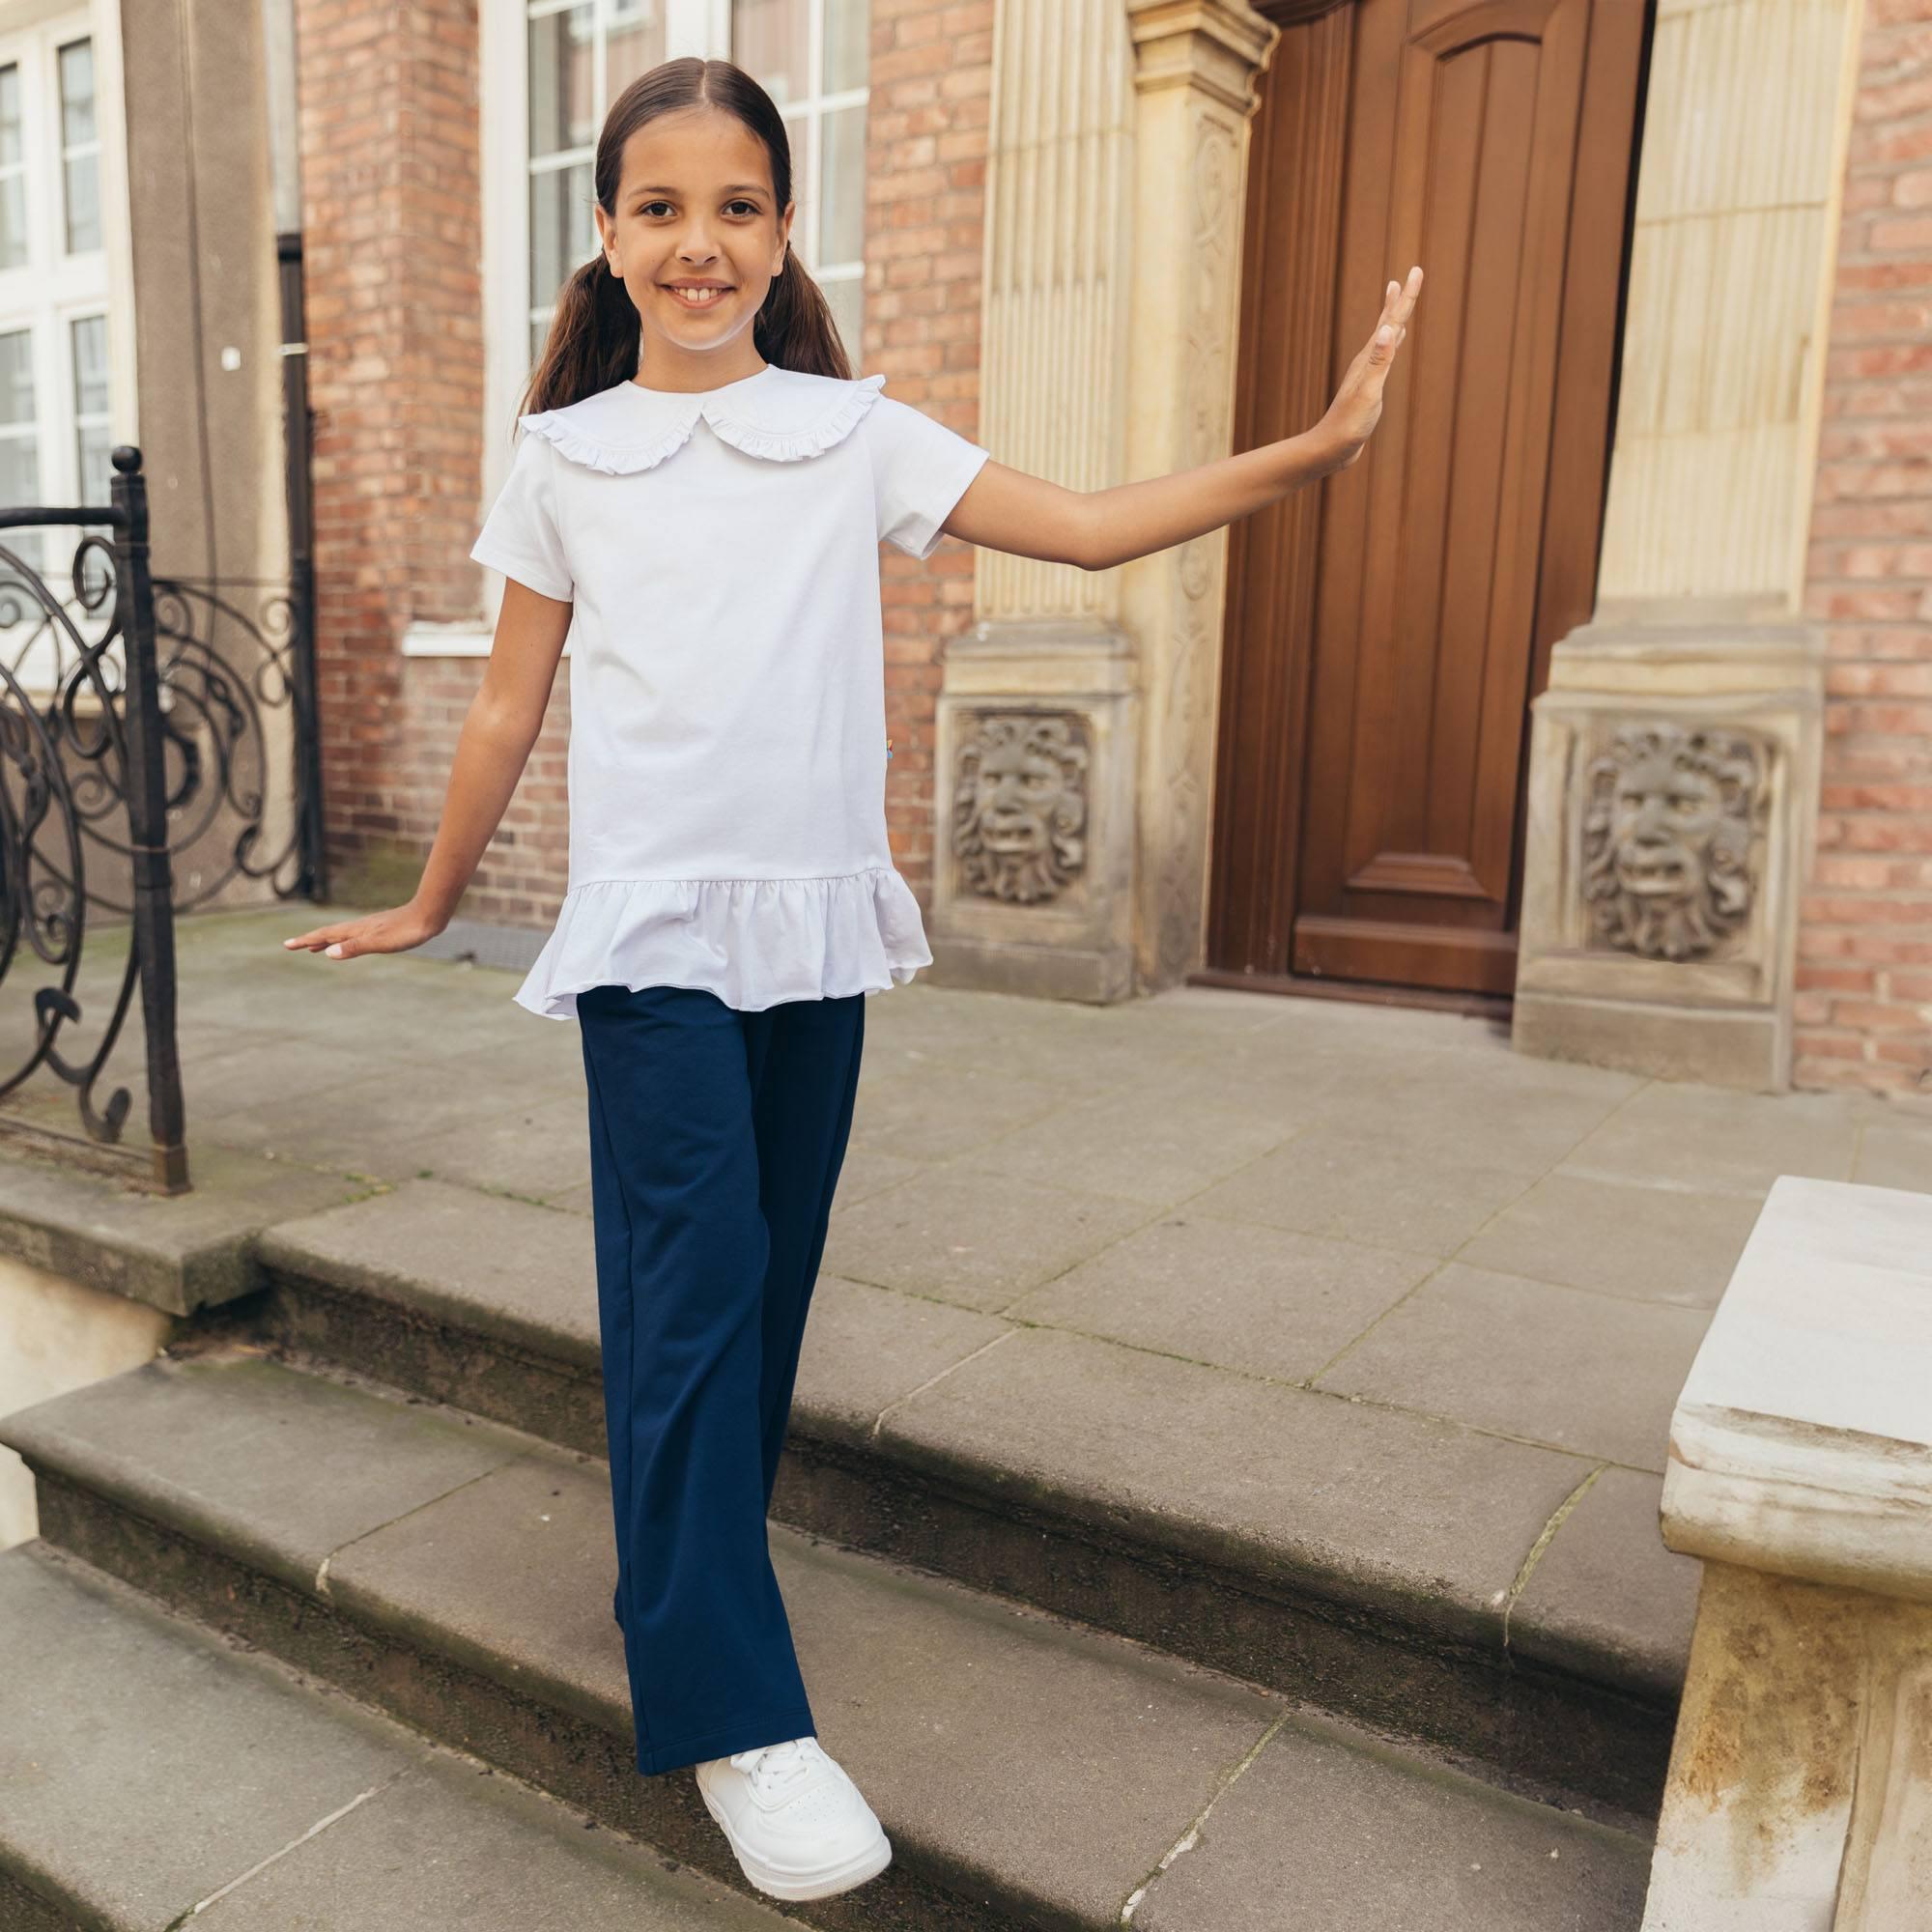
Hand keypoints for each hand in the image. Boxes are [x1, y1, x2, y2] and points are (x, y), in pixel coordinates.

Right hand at [280, 902, 444, 960]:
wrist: (429, 916)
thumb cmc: (406, 931)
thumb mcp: (380, 943)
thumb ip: (355, 948)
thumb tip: (327, 953)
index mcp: (355, 931)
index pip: (324, 936)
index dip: (305, 940)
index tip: (286, 944)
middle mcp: (359, 927)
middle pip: (329, 933)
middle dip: (309, 940)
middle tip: (290, 945)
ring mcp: (369, 927)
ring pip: (341, 934)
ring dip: (325, 940)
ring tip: (313, 947)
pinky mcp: (381, 929)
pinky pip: (354, 935)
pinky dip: (344, 940)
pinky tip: (348, 943)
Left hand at [1318, 265, 1421, 471]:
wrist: (1331, 449)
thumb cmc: (1348, 424)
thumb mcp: (1367, 393)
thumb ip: (1378, 362)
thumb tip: (1386, 329)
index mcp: (1369, 358)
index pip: (1392, 320)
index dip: (1406, 295)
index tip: (1415, 270)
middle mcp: (1367, 360)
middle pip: (1387, 322)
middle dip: (1401, 298)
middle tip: (1410, 274)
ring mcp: (1367, 372)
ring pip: (1384, 335)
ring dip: (1393, 314)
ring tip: (1397, 296)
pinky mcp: (1368, 385)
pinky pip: (1384, 354)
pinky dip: (1391, 341)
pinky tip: (1393, 339)